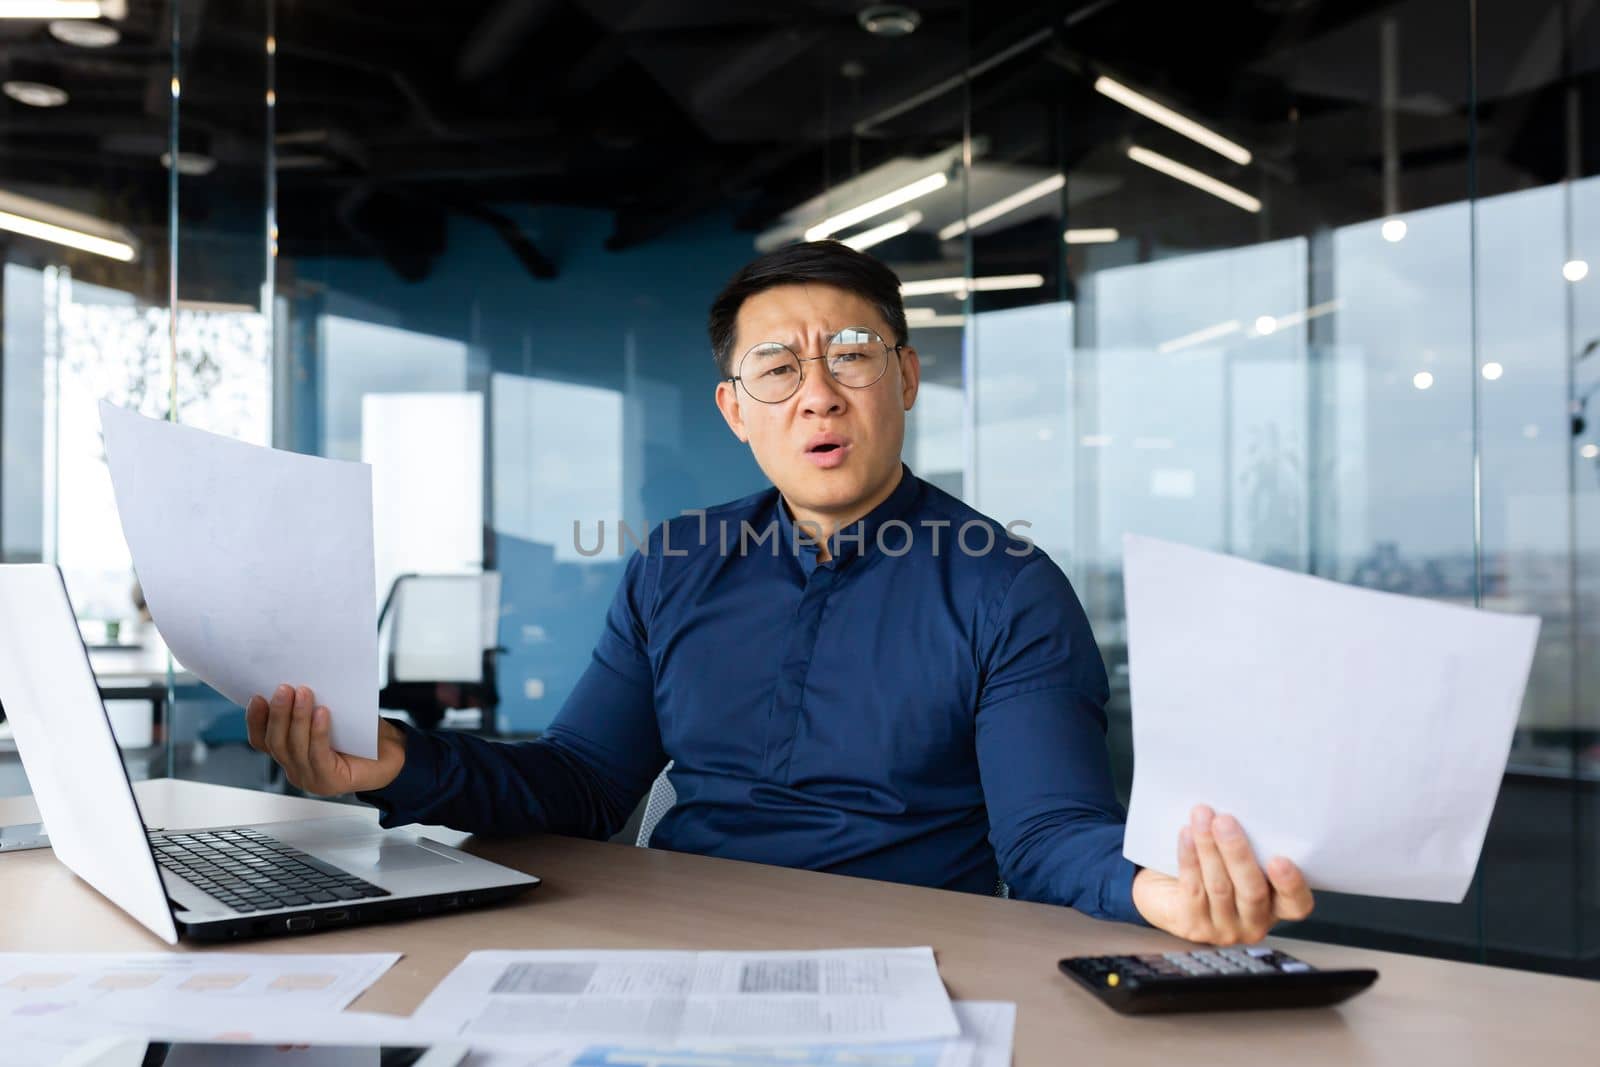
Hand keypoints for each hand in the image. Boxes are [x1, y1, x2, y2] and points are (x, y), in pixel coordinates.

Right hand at [245, 684, 406, 796]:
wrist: (394, 755)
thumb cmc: (362, 734)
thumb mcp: (331, 715)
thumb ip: (311, 704)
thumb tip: (299, 677)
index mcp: (291, 754)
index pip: (262, 741)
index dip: (256, 720)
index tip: (257, 696)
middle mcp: (296, 769)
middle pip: (276, 743)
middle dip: (277, 714)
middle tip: (283, 688)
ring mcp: (311, 779)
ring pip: (294, 748)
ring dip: (297, 718)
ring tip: (303, 693)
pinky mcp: (330, 782)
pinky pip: (318, 754)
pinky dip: (318, 732)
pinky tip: (322, 713)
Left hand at [1131, 805, 1313, 944]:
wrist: (1167, 891)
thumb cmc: (1211, 866)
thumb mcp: (1236, 855)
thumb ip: (1250, 841)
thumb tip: (1246, 802)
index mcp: (1276, 905)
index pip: (1296, 903)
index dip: (1291, 884)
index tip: (1279, 859)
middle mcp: (1254, 922)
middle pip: (1252, 891)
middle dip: (1237, 852)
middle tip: (1225, 820)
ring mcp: (1224, 928)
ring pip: (1220, 887)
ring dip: (1209, 847)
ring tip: (1201, 817)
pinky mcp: (1193, 926)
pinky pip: (1193, 888)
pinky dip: (1190, 857)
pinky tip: (1186, 835)